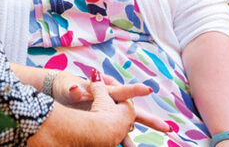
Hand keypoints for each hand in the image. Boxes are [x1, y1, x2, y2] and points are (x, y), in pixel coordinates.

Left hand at [52, 71, 170, 133]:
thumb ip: (74, 91)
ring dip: (133, 135)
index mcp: (104, 91)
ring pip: (126, 125)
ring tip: (148, 144)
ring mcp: (107, 112)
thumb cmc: (65, 87)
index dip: (135, 90)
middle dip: (150, 120)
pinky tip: (127, 146)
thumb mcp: (67, 89)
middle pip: (133, 112)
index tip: (148, 90)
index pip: (122, 90)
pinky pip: (115, 132)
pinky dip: (122, 139)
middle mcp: (109, 102)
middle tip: (166, 128)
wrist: (61, 92)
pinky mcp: (102, 121)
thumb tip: (74, 89)